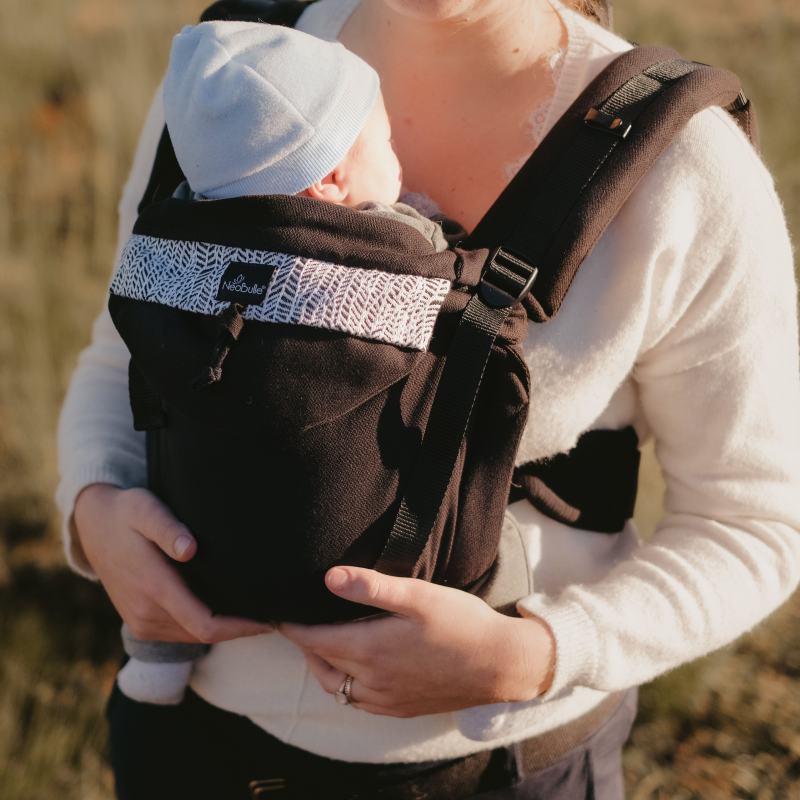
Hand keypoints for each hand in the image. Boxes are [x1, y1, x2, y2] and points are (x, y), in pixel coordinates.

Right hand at [74, 484, 273, 643]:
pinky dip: (205, 626)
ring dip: (224, 629)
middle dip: (240, 629)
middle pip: (205, 634)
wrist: (93, 527)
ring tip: (254, 609)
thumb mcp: (145, 509)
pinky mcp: (140, 623)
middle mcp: (146, 613)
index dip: (241, 627)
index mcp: (154, 588)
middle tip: (273, 611)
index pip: (206, 624)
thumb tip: (189, 549)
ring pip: (193, 637)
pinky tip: (225, 609)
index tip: (269, 618)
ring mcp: (141, 622)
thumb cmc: (127, 512)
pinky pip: (180, 633)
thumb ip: (168, 528)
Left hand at [280, 566, 554, 717]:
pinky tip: (357, 669)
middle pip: (320, 664)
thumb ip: (371, 586)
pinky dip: (346, 685)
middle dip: (304, 643)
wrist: (502, 665)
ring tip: (324, 642)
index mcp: (370, 650)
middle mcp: (372, 681)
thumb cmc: (461, 623)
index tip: (276, 612)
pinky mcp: (401, 708)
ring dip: (323, 665)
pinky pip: (359, 701)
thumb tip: (329, 577)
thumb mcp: (418, 595)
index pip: (313, 640)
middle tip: (298, 622)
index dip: (291, 626)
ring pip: (337, 687)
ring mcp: (387, 700)